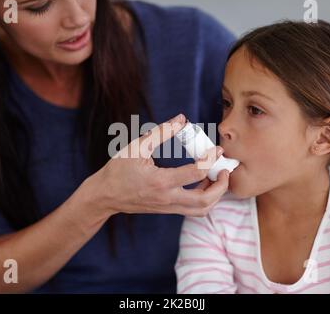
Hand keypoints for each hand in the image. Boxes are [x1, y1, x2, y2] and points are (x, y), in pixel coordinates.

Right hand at [88, 114, 229, 216]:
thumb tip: (181, 119)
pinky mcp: (167, 210)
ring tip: (216, 178)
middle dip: (221, 185)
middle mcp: (167, 198)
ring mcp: (168, 207)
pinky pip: (193, 209)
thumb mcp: (137, 147)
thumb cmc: (118, 170)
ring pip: (202, 209)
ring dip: (215, 195)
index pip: (196, 172)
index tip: (217, 149)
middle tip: (224, 170)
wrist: (104, 196)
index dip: (211, 159)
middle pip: (205, 200)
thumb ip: (161, 132)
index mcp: (160, 182)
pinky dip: (204, 198)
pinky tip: (202, 183)